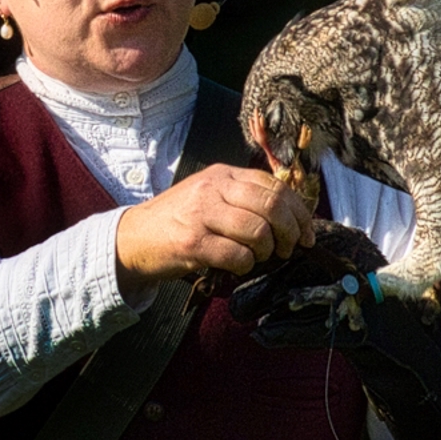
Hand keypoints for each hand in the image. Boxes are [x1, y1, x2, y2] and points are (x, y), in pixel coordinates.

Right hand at [114, 163, 315, 298]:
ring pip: (259, 231)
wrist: (134, 237)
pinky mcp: (192, 242)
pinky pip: (238, 255)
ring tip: (258, 257)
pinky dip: (246, 265)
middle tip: (289, 249)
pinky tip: (237, 265)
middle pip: (273, 205)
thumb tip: (292, 216)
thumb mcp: (210, 195)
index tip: (306, 232)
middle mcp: (213, 188)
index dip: (298, 211)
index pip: (275, 186)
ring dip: (267, 251)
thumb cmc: (178, 219)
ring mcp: (201, 214)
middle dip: (291, 232)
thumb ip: (243, 198)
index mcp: (223, 174)